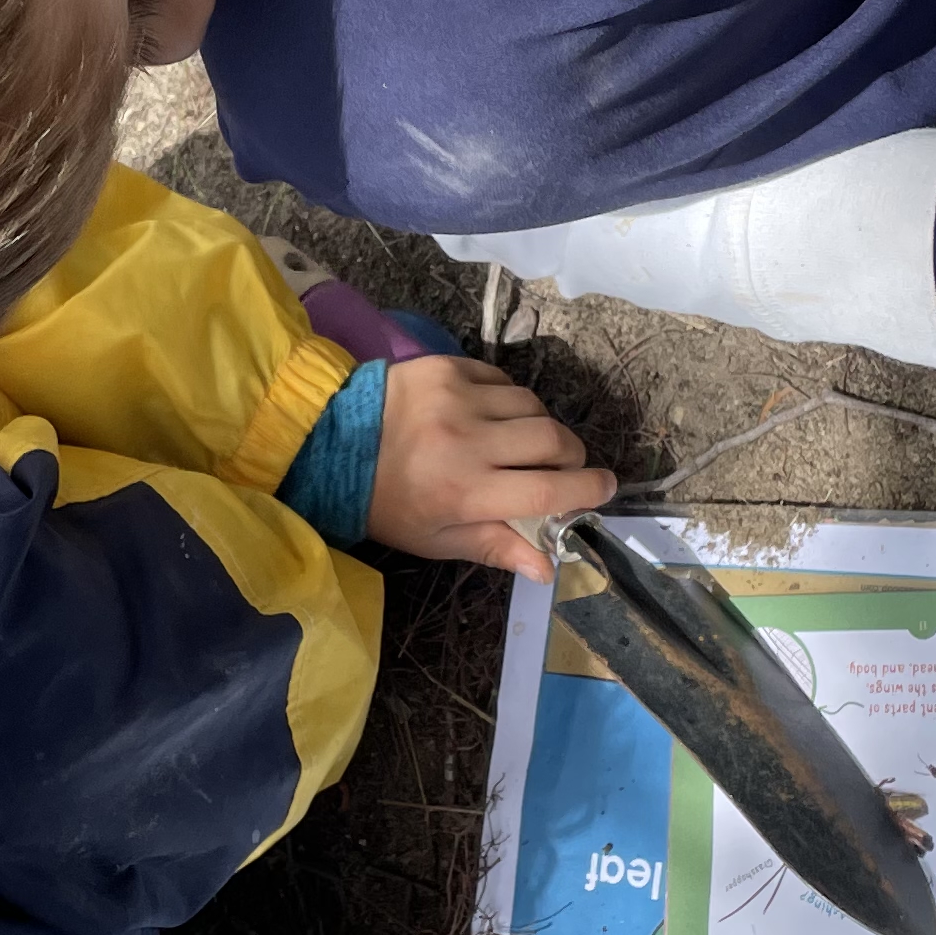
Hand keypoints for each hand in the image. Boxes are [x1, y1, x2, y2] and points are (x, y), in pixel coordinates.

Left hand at [366, 355, 614, 579]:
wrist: (330, 445)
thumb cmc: (387, 503)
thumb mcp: (436, 540)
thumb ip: (495, 548)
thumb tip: (549, 567)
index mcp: (464, 492)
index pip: (549, 489)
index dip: (587, 491)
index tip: (604, 489)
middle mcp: (466, 441)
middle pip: (553, 440)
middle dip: (570, 456)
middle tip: (562, 467)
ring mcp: (457, 398)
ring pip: (533, 406)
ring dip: (539, 426)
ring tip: (520, 442)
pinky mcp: (446, 367)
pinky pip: (503, 381)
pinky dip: (508, 400)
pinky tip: (491, 416)